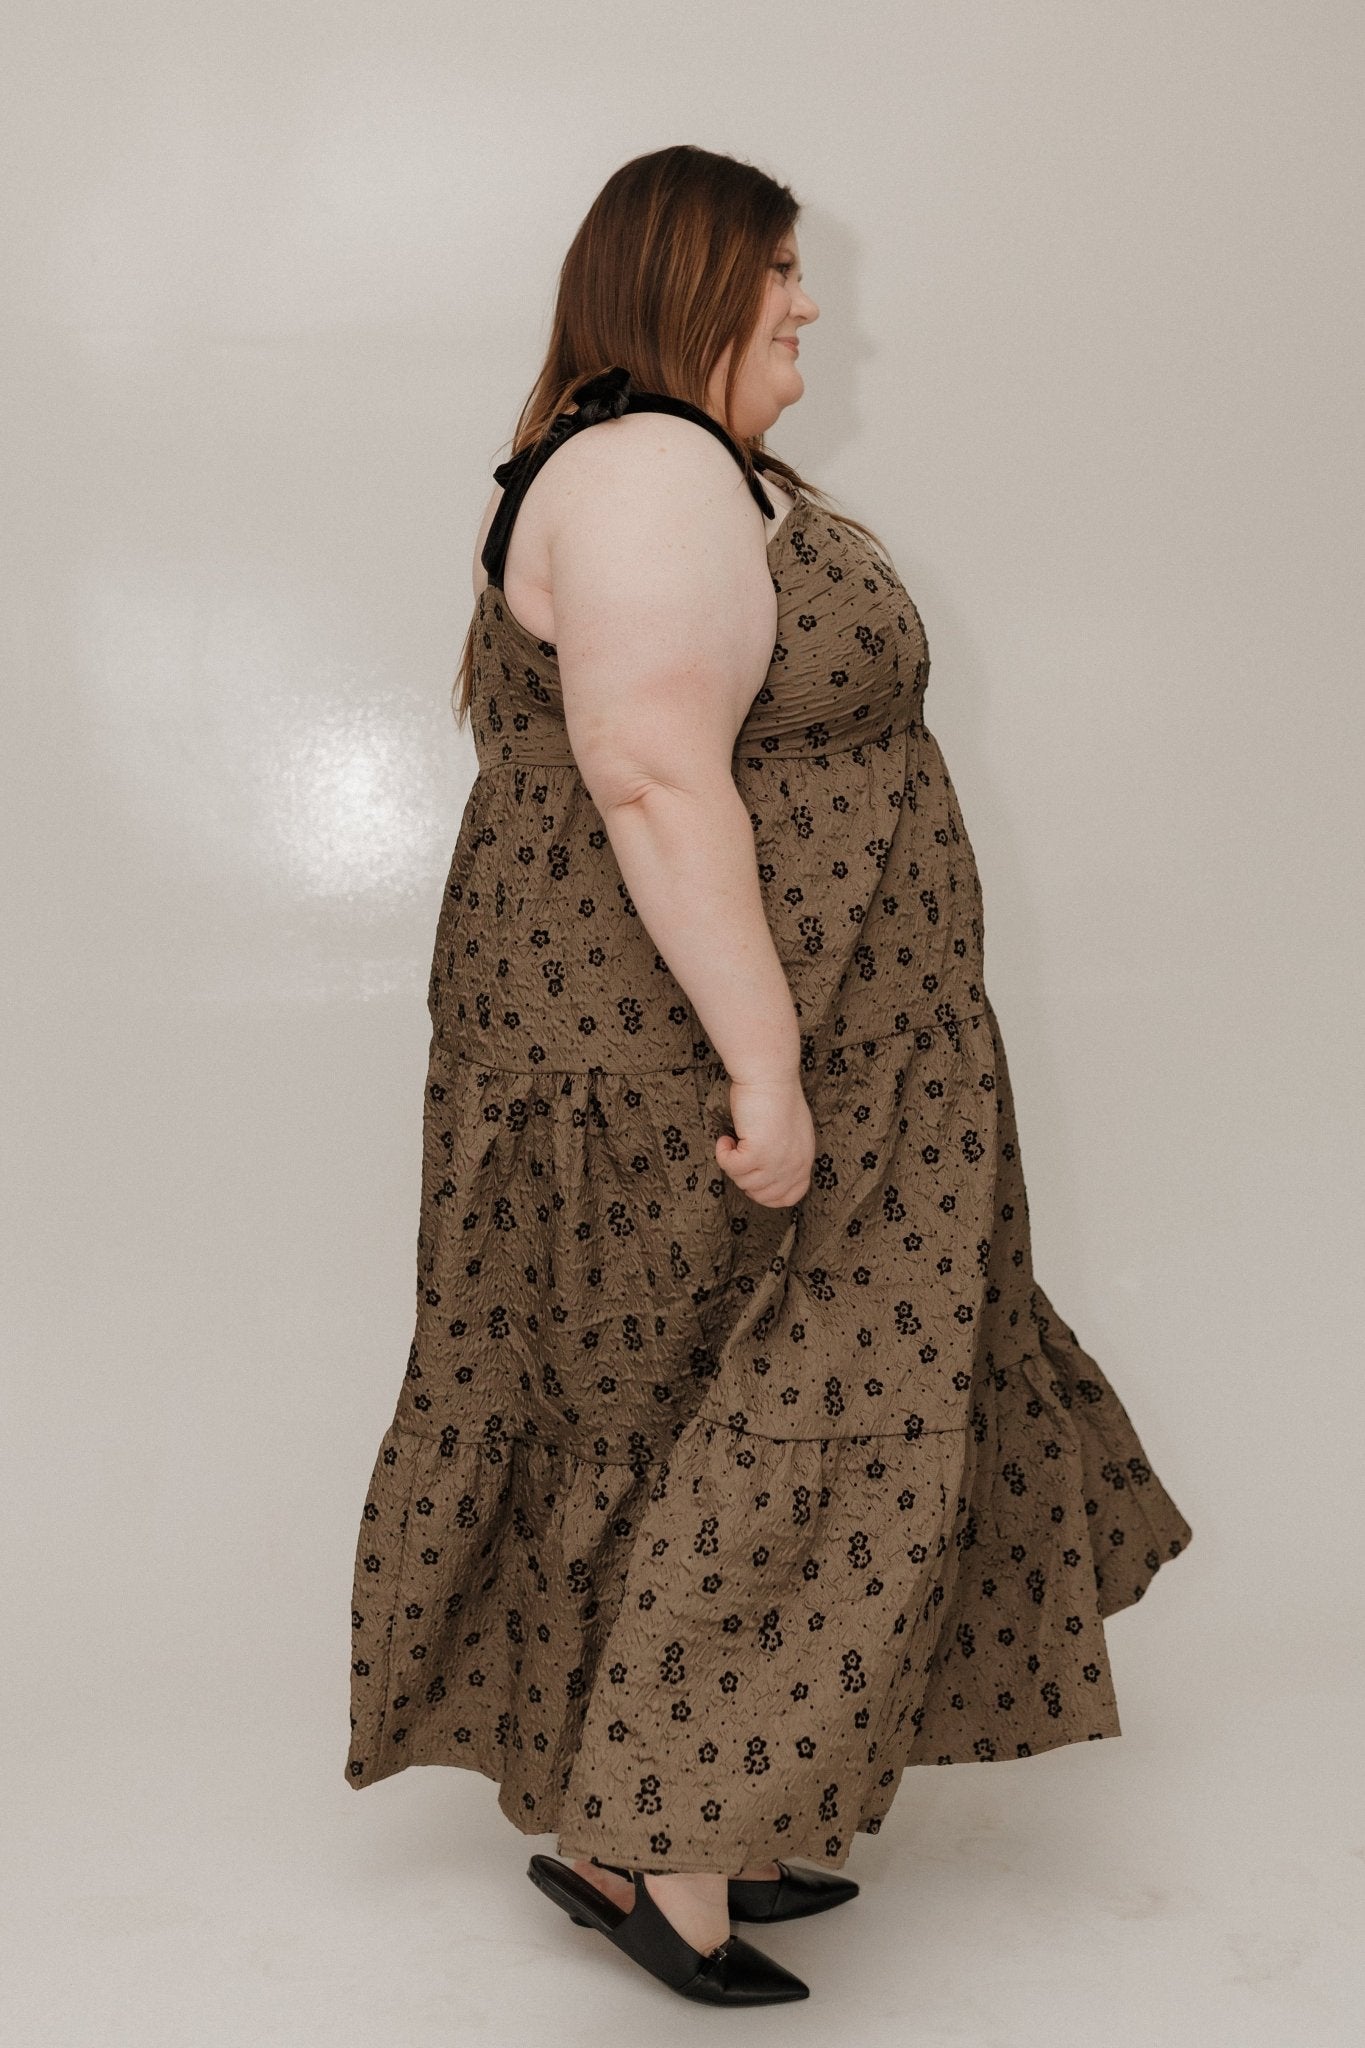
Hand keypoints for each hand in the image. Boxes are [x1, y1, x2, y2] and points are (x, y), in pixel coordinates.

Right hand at [714, 1073, 814, 1207]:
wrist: (769, 1076)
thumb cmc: (776, 1095)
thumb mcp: (791, 1132)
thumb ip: (785, 1154)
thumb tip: (764, 1171)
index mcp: (804, 1160)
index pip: (790, 1196)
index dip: (766, 1193)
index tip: (752, 1176)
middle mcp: (794, 1165)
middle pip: (762, 1194)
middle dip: (744, 1176)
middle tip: (739, 1154)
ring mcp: (777, 1162)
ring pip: (744, 1182)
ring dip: (732, 1162)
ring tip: (734, 1139)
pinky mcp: (758, 1153)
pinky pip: (731, 1167)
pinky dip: (722, 1154)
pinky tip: (726, 1138)